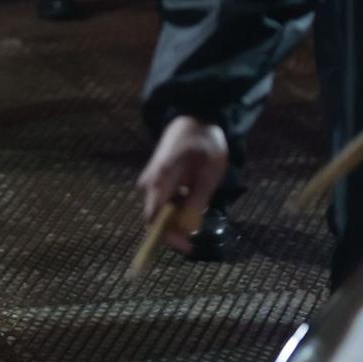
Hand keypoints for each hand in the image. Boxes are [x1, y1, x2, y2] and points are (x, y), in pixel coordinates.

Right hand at [135, 116, 225, 255]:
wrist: (195, 115)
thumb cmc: (205, 141)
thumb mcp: (210, 170)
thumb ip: (199, 197)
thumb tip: (190, 226)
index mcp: (161, 177)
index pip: (154, 215)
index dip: (166, 235)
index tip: (186, 246)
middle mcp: (152, 180)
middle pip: (154, 216)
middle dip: (172, 232)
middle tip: (192, 241)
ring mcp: (153, 179)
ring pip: (159, 210)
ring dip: (175, 221)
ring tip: (195, 220)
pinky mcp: (158, 179)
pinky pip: (163, 200)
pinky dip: (176, 209)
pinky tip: (190, 204)